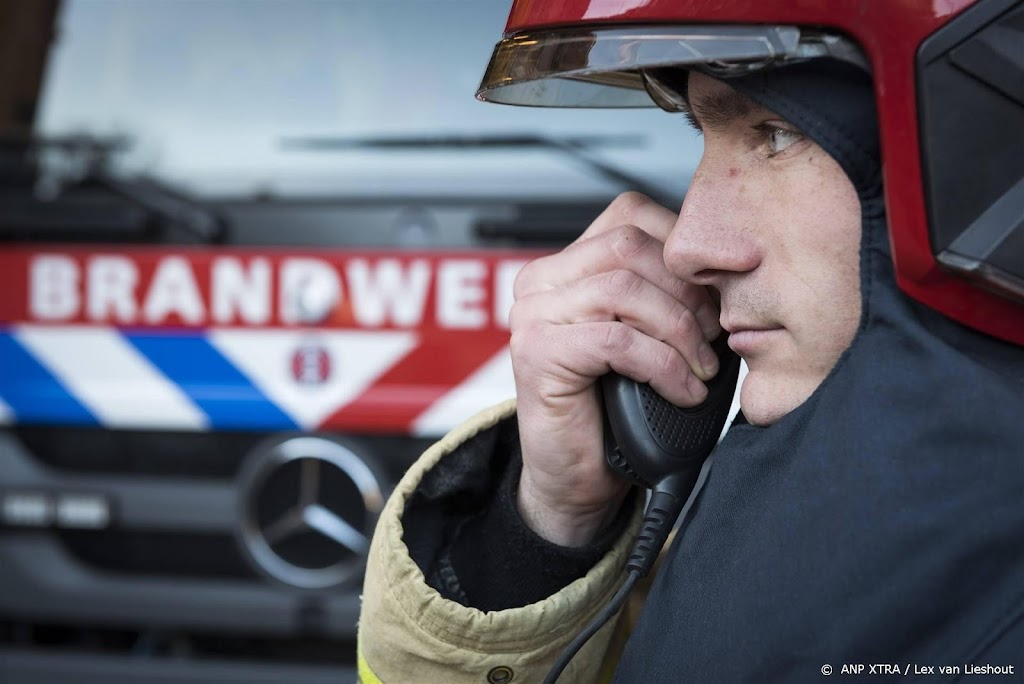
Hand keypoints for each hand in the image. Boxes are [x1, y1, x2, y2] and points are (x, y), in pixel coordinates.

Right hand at [510, 192, 720, 546]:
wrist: (574, 477)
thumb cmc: (612, 407)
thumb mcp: (643, 335)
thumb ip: (663, 293)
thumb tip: (727, 266)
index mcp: (565, 265)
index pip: (630, 215)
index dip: (684, 244)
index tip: (724, 282)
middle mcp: (540, 281)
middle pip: (629, 248)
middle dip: (687, 291)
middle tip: (716, 333)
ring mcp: (533, 314)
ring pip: (624, 289)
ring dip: (679, 330)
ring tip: (702, 366)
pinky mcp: (537, 352)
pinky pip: (617, 340)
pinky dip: (663, 365)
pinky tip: (682, 389)